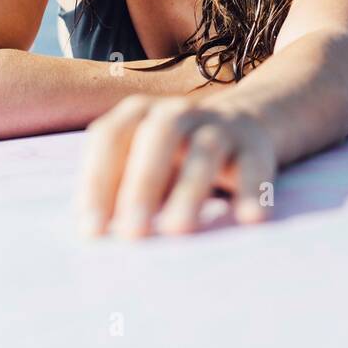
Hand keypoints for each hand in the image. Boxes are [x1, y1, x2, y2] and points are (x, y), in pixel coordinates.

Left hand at [75, 94, 277, 238]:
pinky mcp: (255, 146)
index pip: (111, 138)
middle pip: (158, 137)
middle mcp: (178, 113)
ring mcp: (220, 126)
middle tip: (132, 233)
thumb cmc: (174, 156)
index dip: (98, 181)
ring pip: (205, 150)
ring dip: (190, 190)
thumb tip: (93, 235)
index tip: (92, 231)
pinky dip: (251, 190)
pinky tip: (249, 219)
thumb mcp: (140, 161)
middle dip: (142, 184)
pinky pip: (254, 166)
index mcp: (140, 113)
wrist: (243, 125)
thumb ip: (116, 189)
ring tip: (178, 231)